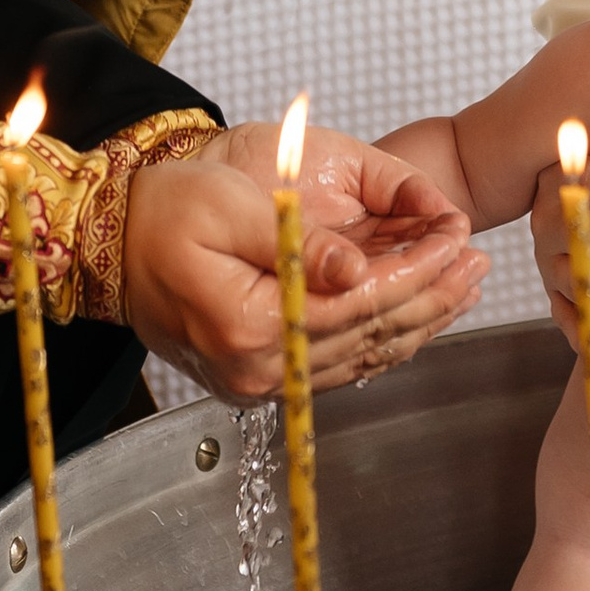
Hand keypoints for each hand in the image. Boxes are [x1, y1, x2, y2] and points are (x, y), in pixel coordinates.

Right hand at [124, 122, 485, 406]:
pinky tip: (414, 312)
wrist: (109, 245)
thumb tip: (359, 269)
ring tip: (463, 286)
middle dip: (434, 298)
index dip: (418, 271)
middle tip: (480, 264)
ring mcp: (259, 381)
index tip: (459, 241)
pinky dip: (383, 337)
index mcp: (251, 328)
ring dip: (418, 321)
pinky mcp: (260, 376)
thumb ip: (297, 244)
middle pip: (372, 336)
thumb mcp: (230, 209)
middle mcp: (259, 369)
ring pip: (363, 356)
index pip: (362, 303)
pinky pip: (339, 363)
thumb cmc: (163, 213)